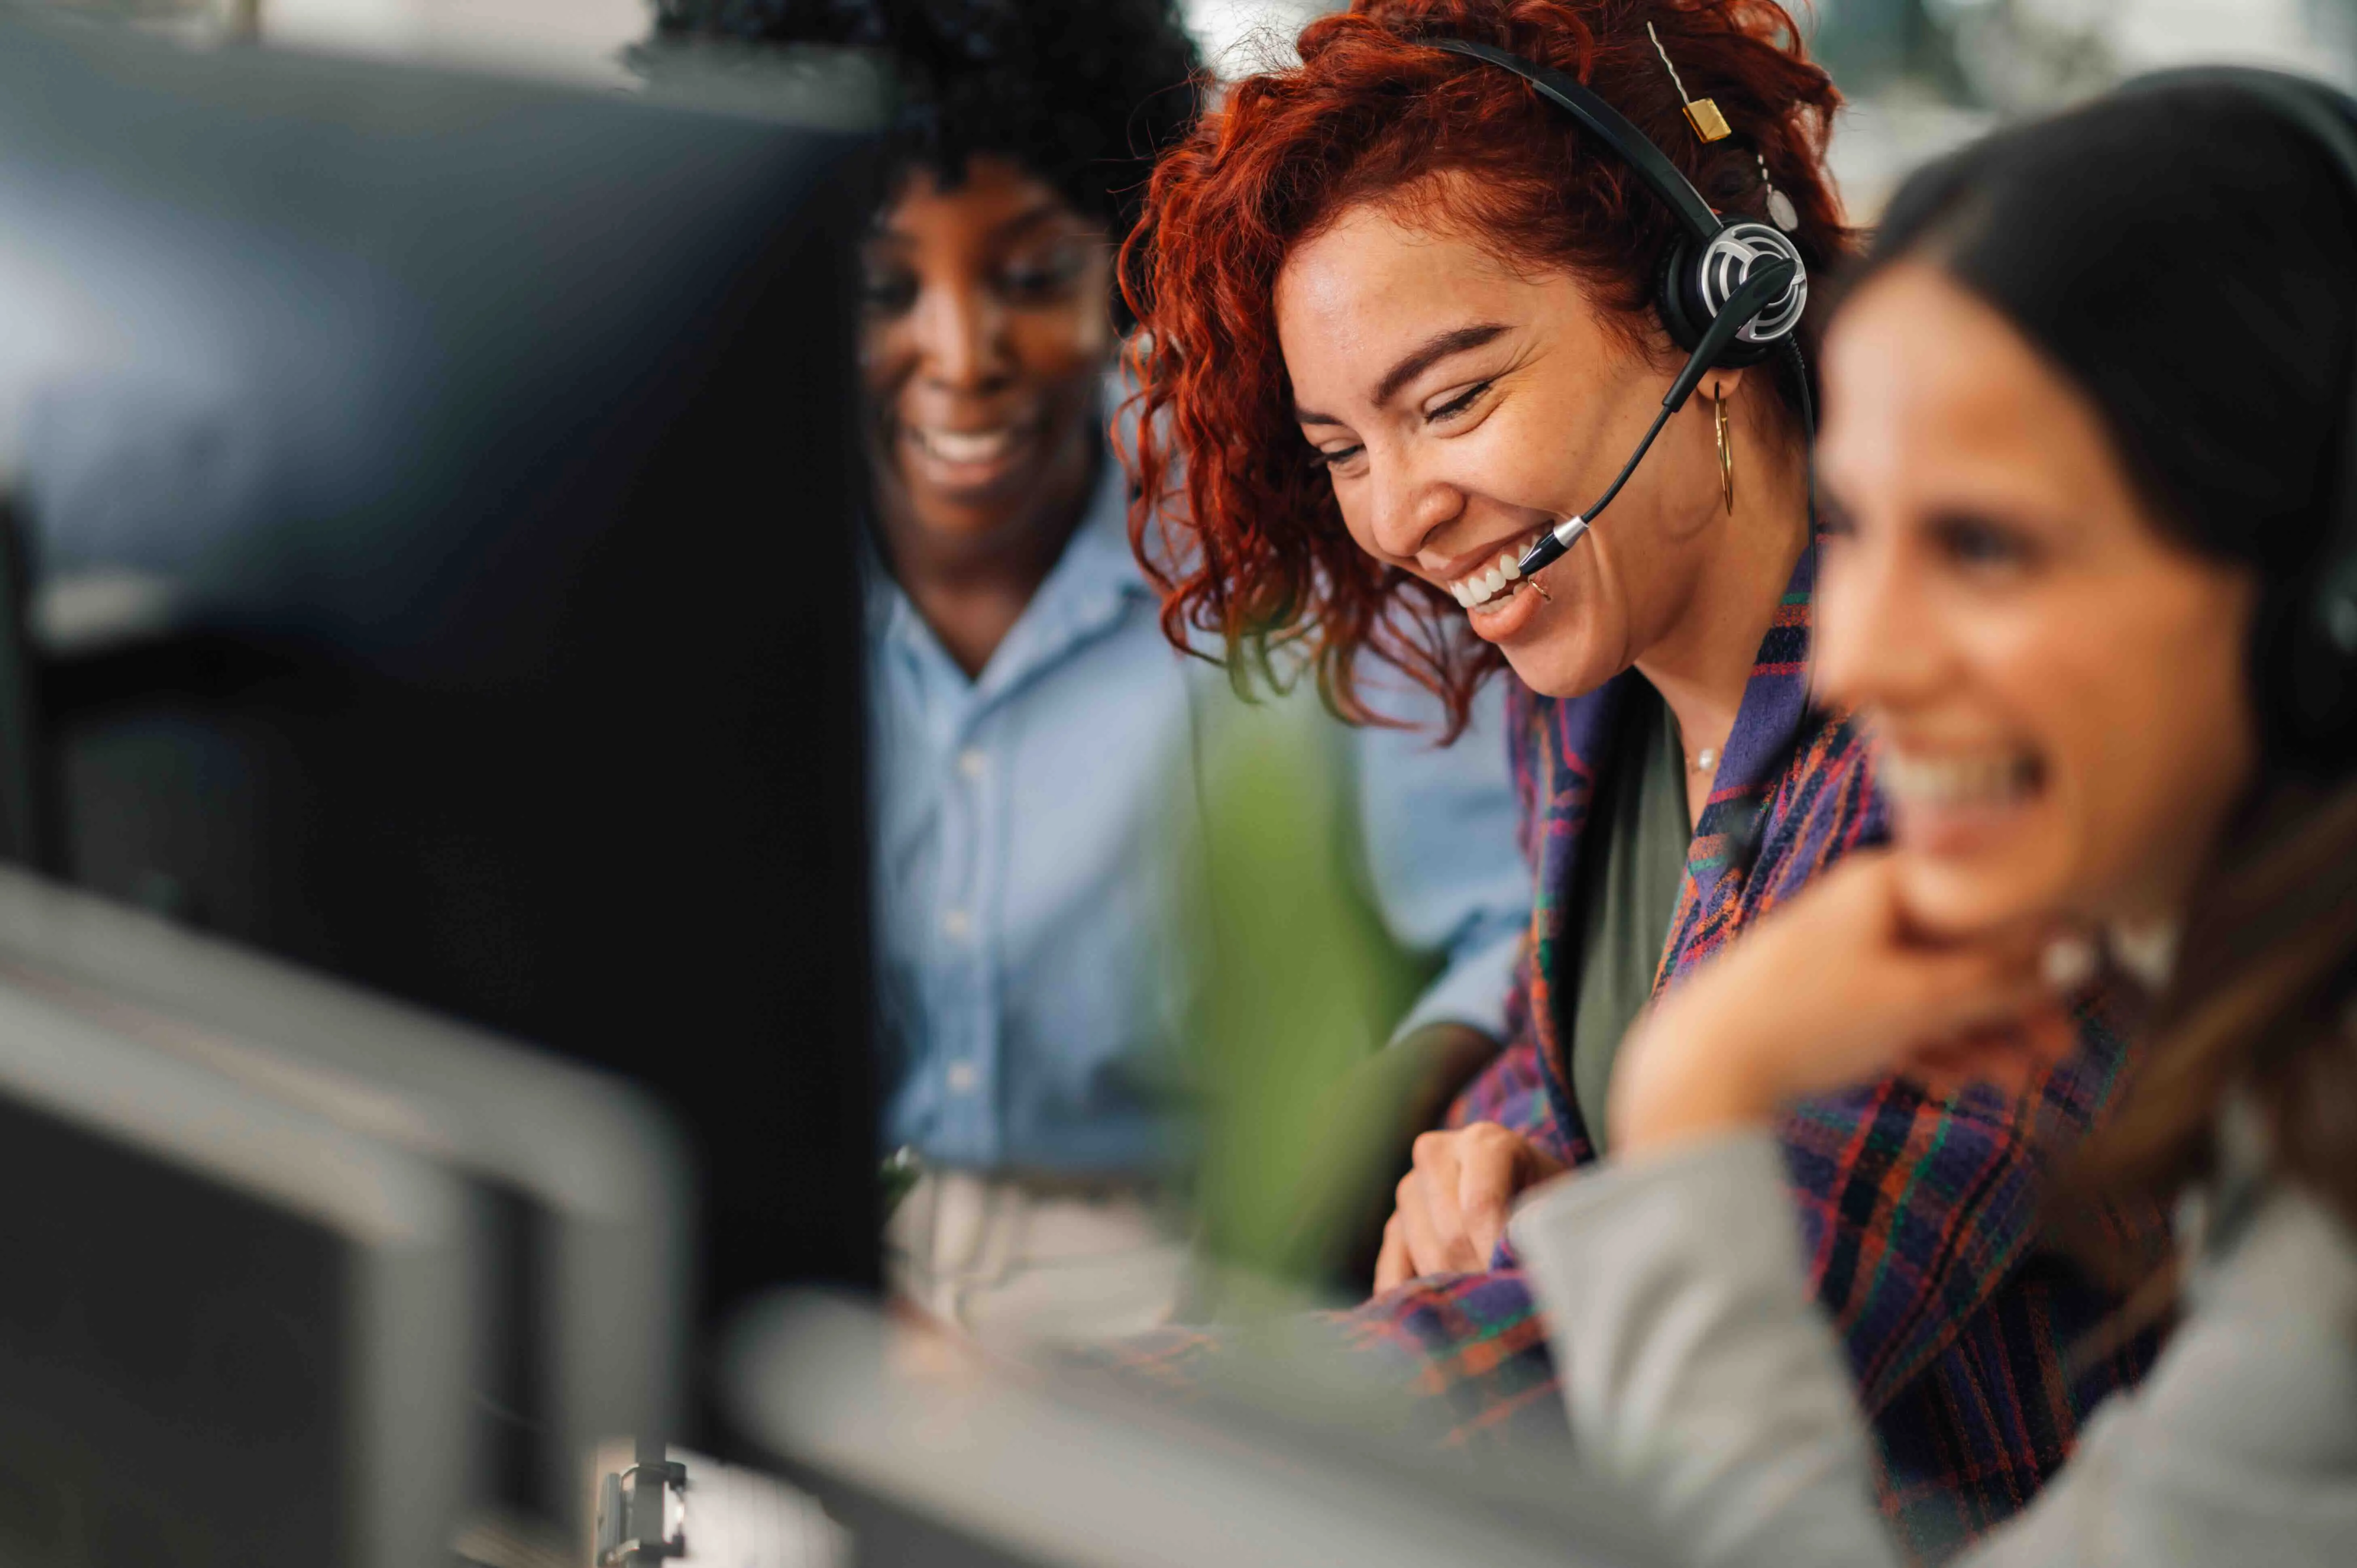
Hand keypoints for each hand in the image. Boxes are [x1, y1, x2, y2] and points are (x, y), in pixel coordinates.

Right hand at [1372, 1121, 1568, 1293]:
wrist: (1529, 1189)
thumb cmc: (1549, 1201)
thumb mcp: (1557, 1205)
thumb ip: (1537, 1230)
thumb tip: (1515, 1274)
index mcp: (1483, 1142)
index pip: (1479, 1207)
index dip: (1497, 1255)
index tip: (1518, 1287)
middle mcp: (1436, 1155)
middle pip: (1451, 1238)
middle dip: (1483, 1278)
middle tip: (1512, 1301)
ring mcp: (1409, 1190)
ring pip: (1426, 1261)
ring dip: (1459, 1292)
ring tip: (1493, 1302)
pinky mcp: (1395, 1225)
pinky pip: (1394, 1275)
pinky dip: (1421, 1302)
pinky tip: (1449, 1314)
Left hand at [1609, 852, 2080, 1157]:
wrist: (1705, 1065)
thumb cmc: (1811, 1018)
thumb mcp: (1920, 1000)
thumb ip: (2000, 978)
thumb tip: (2076, 953)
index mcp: (1884, 884)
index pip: (1982, 901)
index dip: (2037, 948)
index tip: (2080, 992)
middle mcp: (1862, 908)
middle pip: (1960, 950)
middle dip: (2013, 1002)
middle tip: (2060, 1052)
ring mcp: (1840, 954)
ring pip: (1929, 989)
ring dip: (1978, 1031)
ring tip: (2016, 1078)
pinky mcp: (1823, 1000)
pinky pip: (1892, 1014)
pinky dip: (1927, 1044)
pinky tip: (1961, 1080)